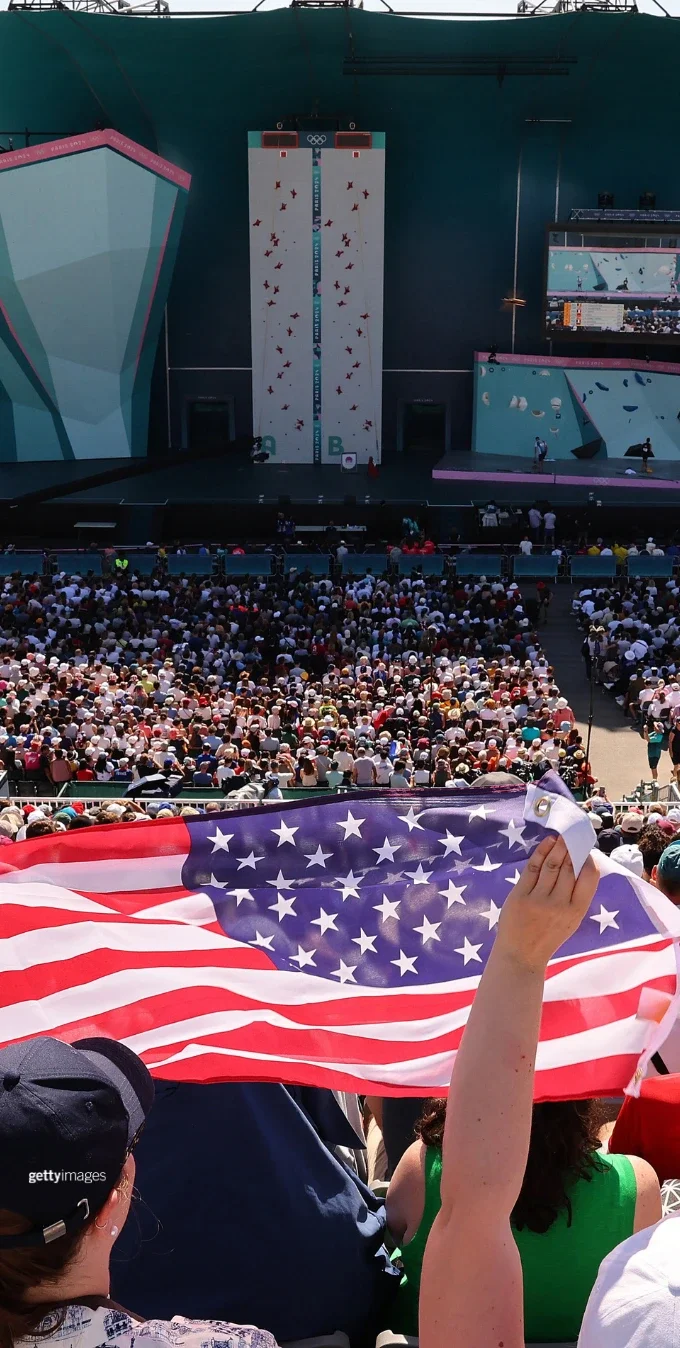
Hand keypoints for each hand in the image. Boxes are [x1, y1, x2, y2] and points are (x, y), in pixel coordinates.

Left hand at [496, 834, 598, 974]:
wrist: (521, 956)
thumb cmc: (548, 936)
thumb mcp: (571, 920)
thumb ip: (576, 896)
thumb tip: (581, 864)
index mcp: (576, 912)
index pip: (588, 878)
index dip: (588, 861)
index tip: (586, 851)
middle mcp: (559, 905)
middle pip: (569, 868)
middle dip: (572, 849)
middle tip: (573, 836)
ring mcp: (538, 900)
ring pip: (552, 865)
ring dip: (558, 848)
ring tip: (562, 837)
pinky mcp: (520, 895)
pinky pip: (532, 868)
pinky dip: (541, 852)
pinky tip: (547, 843)